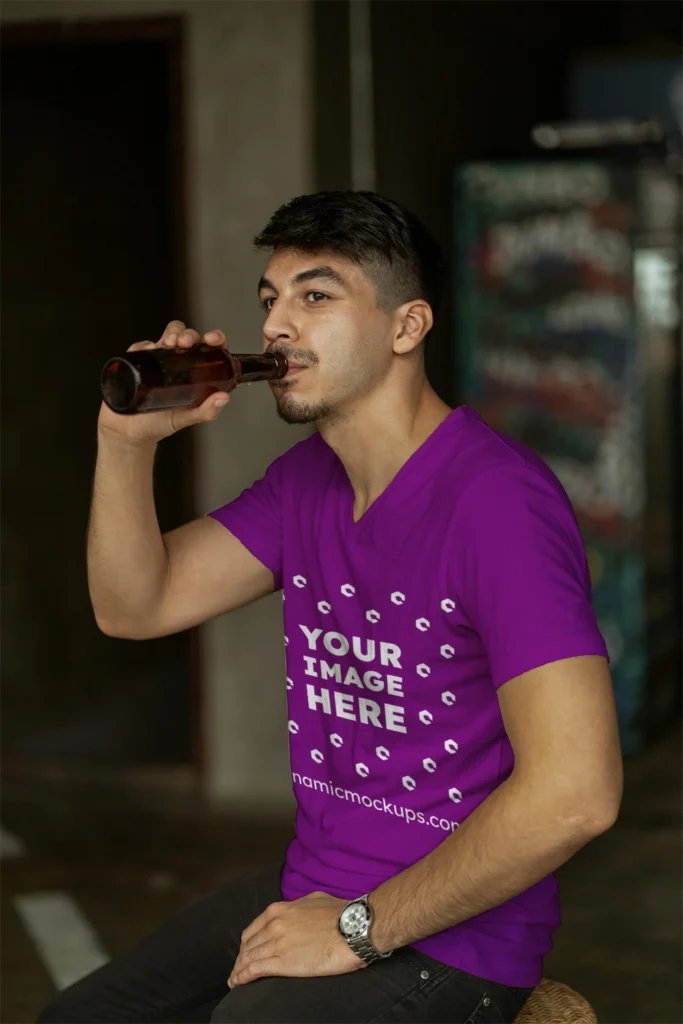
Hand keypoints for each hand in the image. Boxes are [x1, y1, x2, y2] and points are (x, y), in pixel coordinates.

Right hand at [97, 320, 231, 444]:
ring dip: (172, 333)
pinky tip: (149, 351)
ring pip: (168, 334)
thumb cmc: (160, 423)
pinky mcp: (138, 360)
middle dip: (189, 335)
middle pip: (188, 336)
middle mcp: (178, 361)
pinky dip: (146, 345)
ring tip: (171, 343)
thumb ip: (206, 411)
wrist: (131, 431)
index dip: (215, 338)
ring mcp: (159, 359)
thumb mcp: (186, 418)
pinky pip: (142, 346)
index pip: (209, 348)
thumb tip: (223, 398)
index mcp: (195, 372)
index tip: (212, 339)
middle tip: (186, 344)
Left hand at [228, 891, 364, 988]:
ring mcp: (277, 943)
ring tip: (234, 979)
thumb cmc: (340, 913)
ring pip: (249, 958)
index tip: (246, 951)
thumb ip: (299, 906)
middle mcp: (274, 924)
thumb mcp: (314, 900)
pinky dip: (242, 977)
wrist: (353, 927)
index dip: (248, 943)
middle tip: (239, 969)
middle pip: (249, 945)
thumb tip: (297, 910)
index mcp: (280, 910)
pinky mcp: (283, 962)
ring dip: (239, 970)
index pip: (254, 929)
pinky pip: (254, 970)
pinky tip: (237, 983)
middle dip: (242, 958)